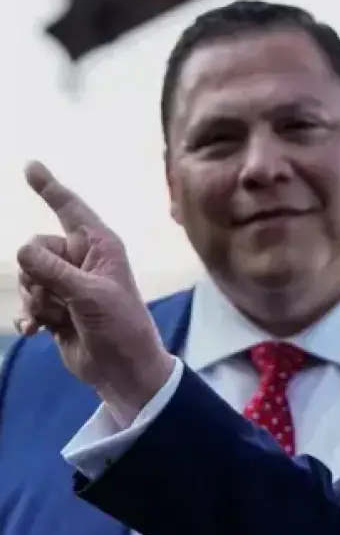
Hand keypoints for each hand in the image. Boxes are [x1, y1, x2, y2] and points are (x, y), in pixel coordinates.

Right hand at [15, 161, 173, 425]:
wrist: (123, 369)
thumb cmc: (120, 326)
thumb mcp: (89, 295)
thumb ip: (53, 271)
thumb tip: (20, 249)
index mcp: (100, 246)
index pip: (69, 208)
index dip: (49, 187)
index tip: (30, 165)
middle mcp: (83, 259)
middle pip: (35, 248)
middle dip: (37, 275)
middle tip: (60, 298)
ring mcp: (68, 283)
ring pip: (28, 277)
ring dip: (36, 299)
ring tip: (59, 317)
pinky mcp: (57, 307)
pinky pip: (28, 301)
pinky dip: (28, 315)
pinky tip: (34, 331)